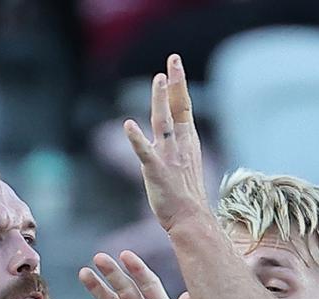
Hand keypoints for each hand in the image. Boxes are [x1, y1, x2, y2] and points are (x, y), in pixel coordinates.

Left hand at [125, 54, 211, 232]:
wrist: (190, 219)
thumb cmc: (187, 198)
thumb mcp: (186, 166)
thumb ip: (179, 148)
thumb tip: (174, 137)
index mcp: (187, 143)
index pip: (184, 107)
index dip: (179, 85)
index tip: (174, 65)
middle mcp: (179, 145)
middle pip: (178, 107)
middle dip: (176, 83)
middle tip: (174, 59)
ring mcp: (168, 157)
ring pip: (163, 122)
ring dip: (161, 100)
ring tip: (159, 79)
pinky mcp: (155, 171)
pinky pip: (144, 152)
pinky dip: (136, 138)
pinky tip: (128, 125)